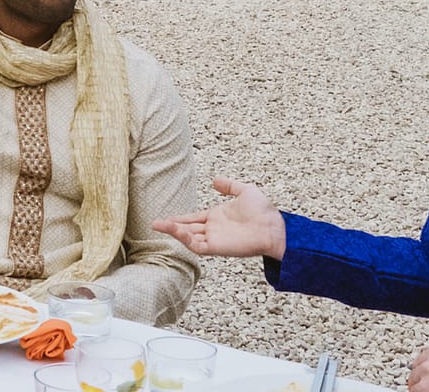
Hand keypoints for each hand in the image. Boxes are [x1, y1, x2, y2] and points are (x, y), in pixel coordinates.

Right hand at [151, 177, 287, 259]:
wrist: (274, 227)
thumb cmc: (264, 211)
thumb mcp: (245, 190)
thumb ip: (229, 185)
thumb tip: (214, 181)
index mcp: (217, 217)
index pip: (193, 218)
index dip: (180, 218)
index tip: (166, 217)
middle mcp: (213, 229)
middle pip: (187, 229)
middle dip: (171, 226)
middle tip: (155, 223)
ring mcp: (214, 238)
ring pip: (188, 237)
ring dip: (173, 232)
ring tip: (158, 225)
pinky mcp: (216, 247)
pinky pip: (196, 245)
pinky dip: (184, 238)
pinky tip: (175, 230)